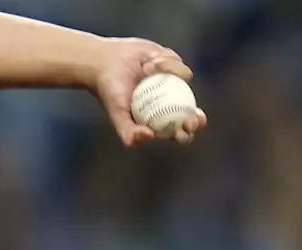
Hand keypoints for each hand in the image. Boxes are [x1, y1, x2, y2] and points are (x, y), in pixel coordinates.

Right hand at [90, 37, 207, 147]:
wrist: (105, 61)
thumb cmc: (110, 90)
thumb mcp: (117, 114)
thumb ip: (128, 132)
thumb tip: (149, 136)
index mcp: (157, 120)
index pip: (177, 132)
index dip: (187, 134)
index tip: (186, 128)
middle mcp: (168, 103)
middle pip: (191, 115)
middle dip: (197, 119)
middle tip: (194, 117)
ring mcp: (173, 83)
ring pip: (185, 82)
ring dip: (168, 73)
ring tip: (145, 68)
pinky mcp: (173, 64)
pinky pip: (179, 64)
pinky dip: (166, 63)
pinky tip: (149, 61)